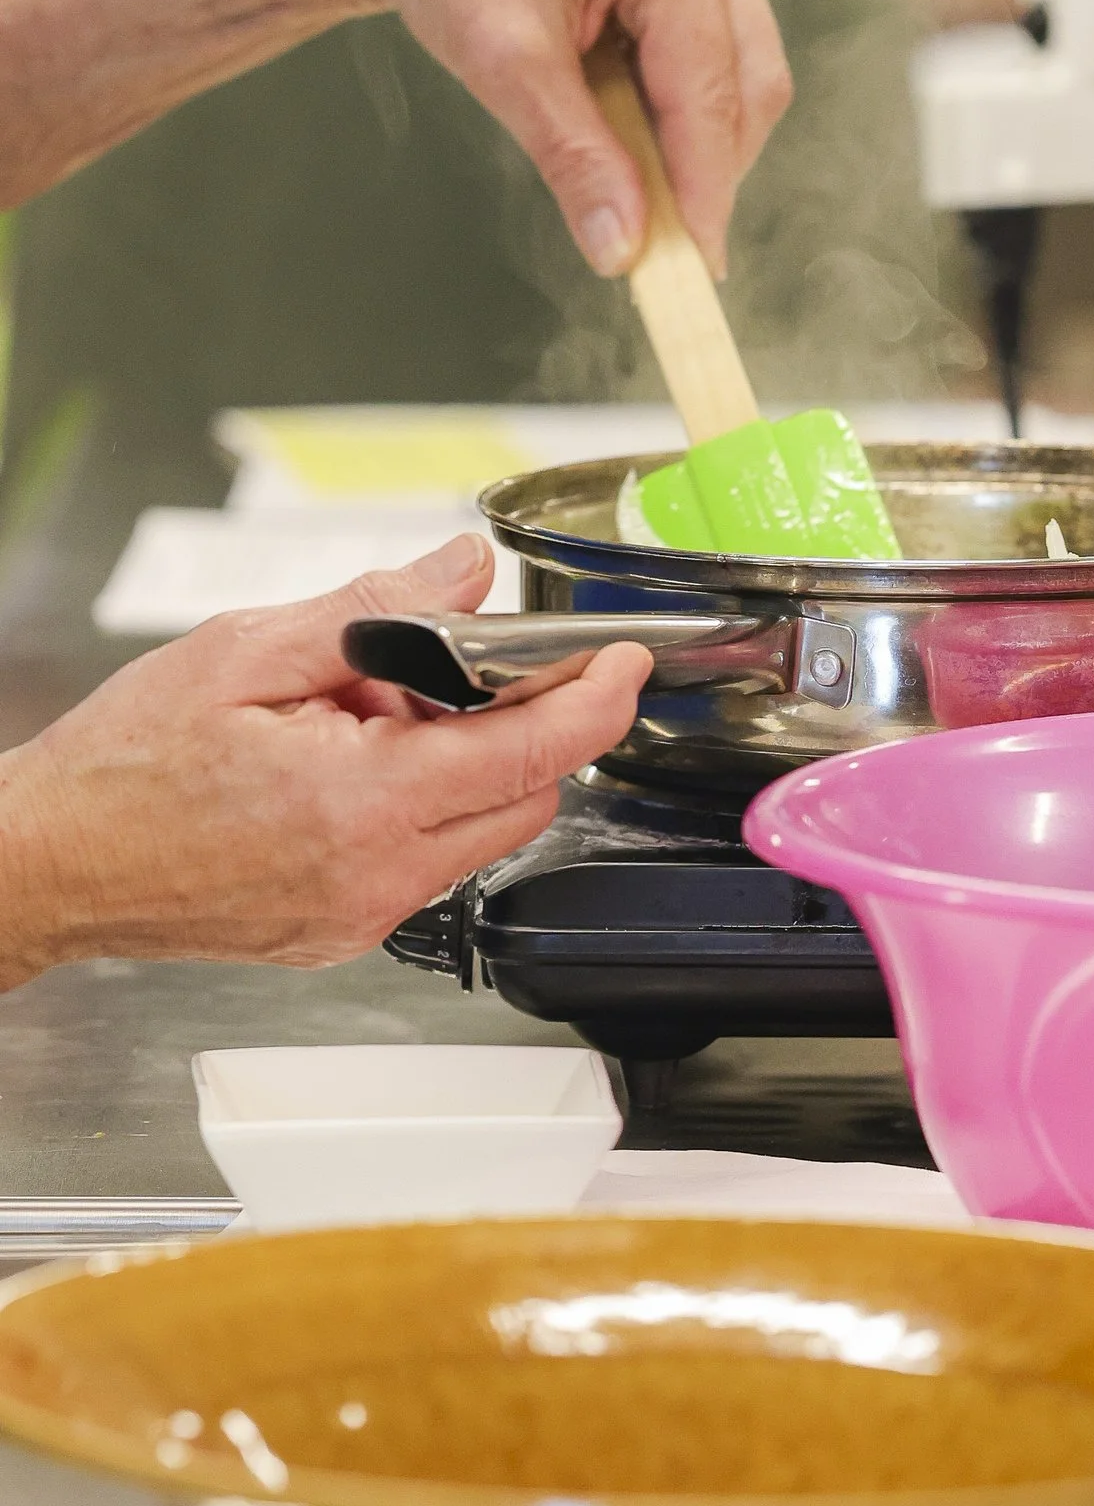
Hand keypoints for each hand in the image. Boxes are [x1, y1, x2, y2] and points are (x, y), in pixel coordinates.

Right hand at [0, 535, 649, 977]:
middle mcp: (377, 877)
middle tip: (440, 667)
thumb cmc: (124, 765)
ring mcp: (365, 915)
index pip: (531, 752)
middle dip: (515, 722)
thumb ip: (374, 611)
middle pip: (524, 796)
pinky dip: (418, 804)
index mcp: (360, 803)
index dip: (595, 698)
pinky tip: (344, 768)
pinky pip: (427, 860)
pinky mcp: (348, 931)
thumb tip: (464, 574)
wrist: (53, 864)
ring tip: (359, 718)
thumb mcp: (245, 651)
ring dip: (460, 763)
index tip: (624, 659)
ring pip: (481, 831)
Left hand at [306, 0, 792, 280]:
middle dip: (707, 172)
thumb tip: (622, 247)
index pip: (710, 96)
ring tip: (630, 179)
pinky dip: (679, 116)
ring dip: (694, 146)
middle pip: (747, 94)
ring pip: (740, 85)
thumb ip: (574, 158)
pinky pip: (715, 66)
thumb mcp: (507, 65)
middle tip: (664, 243)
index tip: (695, 266)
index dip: (705, 191)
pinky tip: (628, 132)